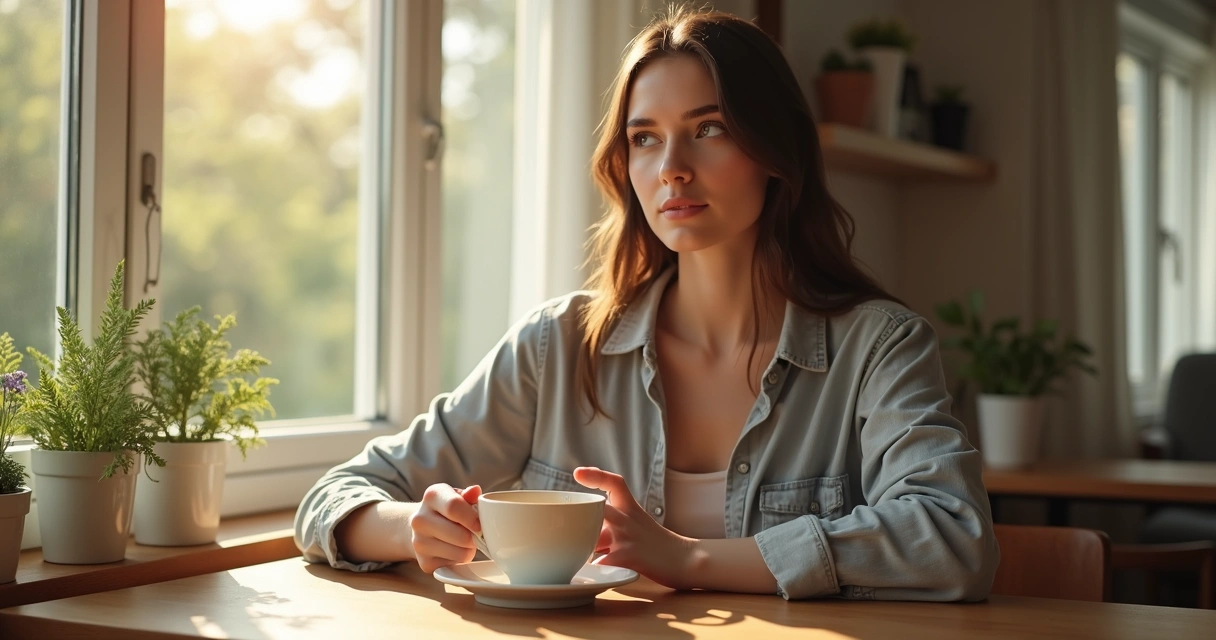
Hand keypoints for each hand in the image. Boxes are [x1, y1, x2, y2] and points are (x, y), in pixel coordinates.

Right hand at [408, 483, 481, 573]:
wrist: (422, 527)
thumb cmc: (447, 509)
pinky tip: (455, 550)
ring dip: (470, 549)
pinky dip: (460, 560)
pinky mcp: (424, 563)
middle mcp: (420, 519)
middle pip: (460, 535)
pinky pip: (454, 565)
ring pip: (460, 552)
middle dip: (475, 537)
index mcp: (431, 496)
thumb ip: (469, 495)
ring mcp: (419, 543)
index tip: (480, 524)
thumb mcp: (457, 496)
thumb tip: (475, 491)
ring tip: (465, 541)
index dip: (472, 518)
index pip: (454, 507)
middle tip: (476, 534)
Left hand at [573, 466, 695, 589]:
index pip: (614, 482)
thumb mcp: (637, 522)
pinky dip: (592, 568)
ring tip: (570, 558)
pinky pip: (602, 561)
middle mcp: (627, 519)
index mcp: (630, 507)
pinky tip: (587, 574)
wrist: (684, 559)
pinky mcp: (629, 556)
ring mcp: (627, 537)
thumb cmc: (656, 543)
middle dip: (576, 518)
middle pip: (596, 510)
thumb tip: (582, 527)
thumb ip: (613, 521)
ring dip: (580, 548)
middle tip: (561, 527)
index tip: (577, 473)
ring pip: (593, 538)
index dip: (595, 475)